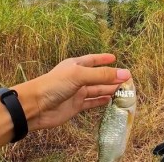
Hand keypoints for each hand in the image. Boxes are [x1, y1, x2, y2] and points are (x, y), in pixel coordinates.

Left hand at [16, 54, 130, 130]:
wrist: (36, 106)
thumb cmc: (55, 84)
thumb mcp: (80, 75)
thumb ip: (102, 75)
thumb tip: (125, 74)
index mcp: (76, 65)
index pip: (93, 60)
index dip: (103, 59)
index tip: (114, 58)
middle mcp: (78, 78)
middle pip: (98, 76)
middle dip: (112, 77)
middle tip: (127, 79)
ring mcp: (77, 92)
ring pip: (97, 89)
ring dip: (109, 89)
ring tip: (124, 90)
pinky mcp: (76, 106)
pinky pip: (92, 102)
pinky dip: (101, 101)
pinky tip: (110, 100)